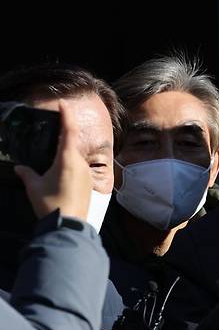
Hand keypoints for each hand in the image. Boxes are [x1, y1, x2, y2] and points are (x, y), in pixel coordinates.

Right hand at [14, 100, 91, 219]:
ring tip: (53, 156)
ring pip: (76, 158)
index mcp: (68, 159)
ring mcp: (87, 174)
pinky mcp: (89, 184)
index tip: (65, 105)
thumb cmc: (50, 203)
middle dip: (64, 136)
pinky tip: (60, 173)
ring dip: (66, 154)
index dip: (67, 117)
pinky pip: (78, 169)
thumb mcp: (34, 187)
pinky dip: (70, 166)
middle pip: (73, 144)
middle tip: (55, 128)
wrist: (69, 225)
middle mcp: (80, 164)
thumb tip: (20, 168)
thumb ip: (27, 174)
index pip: (69, 132)